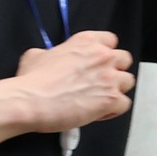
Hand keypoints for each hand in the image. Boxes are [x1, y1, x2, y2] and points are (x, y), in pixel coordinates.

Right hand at [15, 32, 133, 132]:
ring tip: (99, 100)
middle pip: (124, 60)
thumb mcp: (34, 56)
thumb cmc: (30, 81)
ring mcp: (109, 78)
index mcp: (87, 42)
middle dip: (114, 71)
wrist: (28, 102)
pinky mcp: (110, 100)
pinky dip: (113, 110)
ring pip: (128, 82)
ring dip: (116, 90)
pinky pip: (124, 104)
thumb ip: (48, 53)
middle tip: (98, 83)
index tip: (95, 64)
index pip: (111, 41)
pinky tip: (98, 114)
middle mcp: (103, 57)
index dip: (104, 53)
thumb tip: (45, 58)